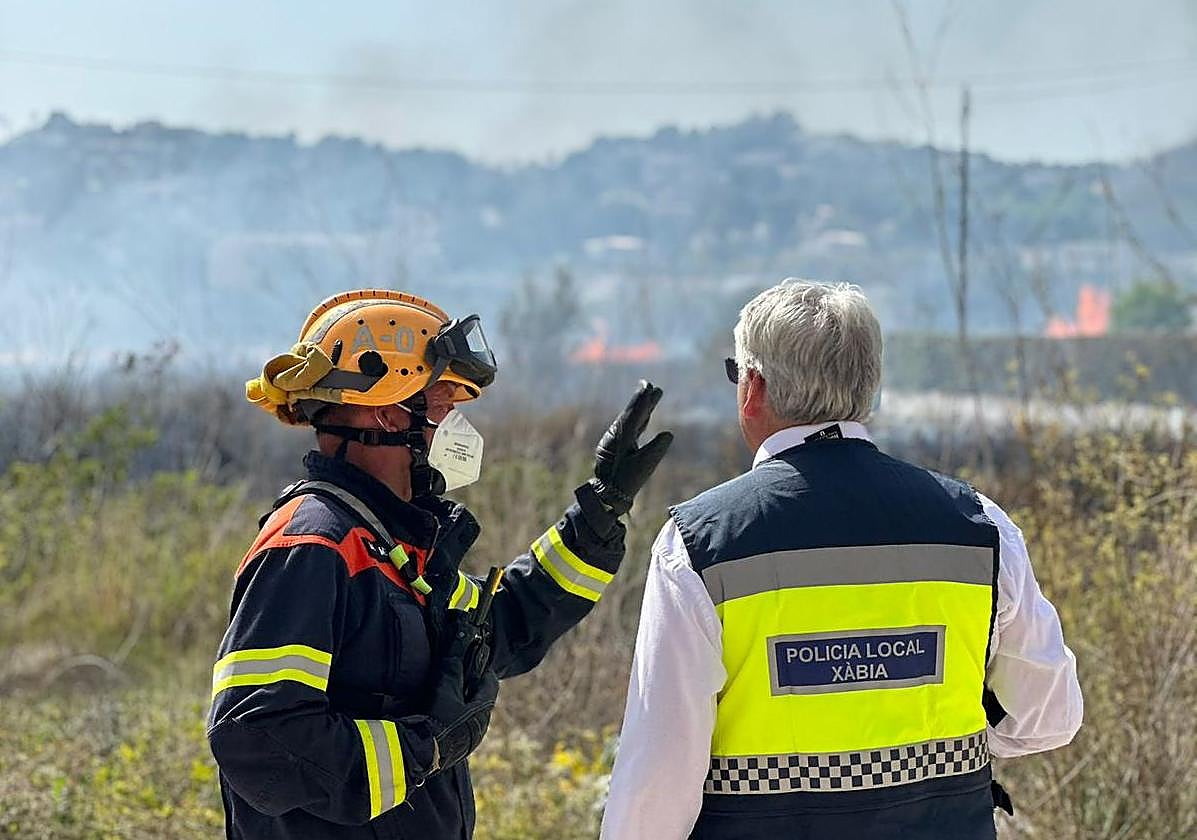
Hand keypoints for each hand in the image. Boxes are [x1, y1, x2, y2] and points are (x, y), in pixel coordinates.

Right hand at [425, 613, 499, 772]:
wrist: (417, 754)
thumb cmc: (436, 719)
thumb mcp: (446, 685)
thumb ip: (454, 661)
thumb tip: (462, 636)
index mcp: (483, 712)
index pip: (490, 684)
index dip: (482, 668)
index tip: (473, 656)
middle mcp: (478, 728)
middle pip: (477, 699)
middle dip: (467, 685)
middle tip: (455, 671)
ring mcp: (465, 742)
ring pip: (465, 714)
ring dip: (456, 701)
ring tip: (441, 690)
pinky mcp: (450, 750)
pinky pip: (453, 727)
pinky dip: (446, 716)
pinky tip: (432, 711)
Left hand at [590, 380, 673, 514]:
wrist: (606, 495)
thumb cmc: (626, 482)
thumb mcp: (644, 466)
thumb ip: (656, 449)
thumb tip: (668, 434)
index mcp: (621, 437)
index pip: (634, 414)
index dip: (642, 400)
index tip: (649, 385)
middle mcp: (616, 435)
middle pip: (631, 413)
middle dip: (642, 400)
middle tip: (650, 385)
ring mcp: (614, 441)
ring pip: (630, 421)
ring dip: (640, 409)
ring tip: (650, 396)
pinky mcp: (615, 448)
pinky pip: (629, 430)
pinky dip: (638, 421)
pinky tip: (644, 418)